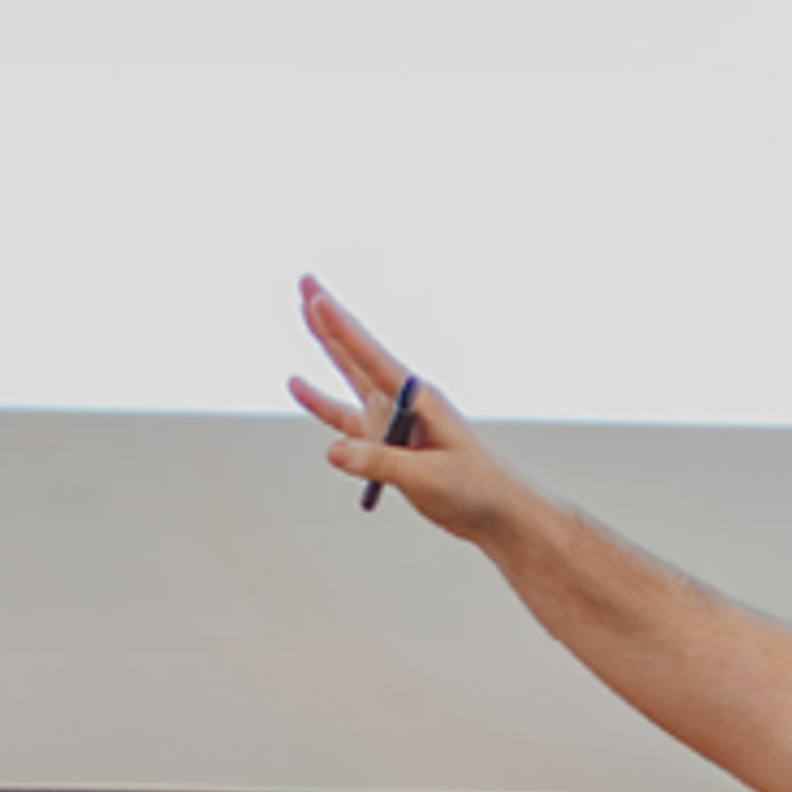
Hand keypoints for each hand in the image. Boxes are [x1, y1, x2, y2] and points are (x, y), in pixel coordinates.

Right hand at [287, 277, 518, 541]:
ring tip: (304, 311)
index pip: (373, 358)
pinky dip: (321, 403)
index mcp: (419, 399)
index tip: (318, 299)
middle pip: (359, 353)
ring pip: (351, 374)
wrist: (494, 510)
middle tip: (306, 282)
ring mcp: (392, 418)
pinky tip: (298, 385)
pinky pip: (346, 418)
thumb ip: (380, 462)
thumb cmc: (474, 488)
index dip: (342, 330)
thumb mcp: (428, 477)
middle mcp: (403, 400)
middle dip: (330, 318)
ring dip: (327, 345)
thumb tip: (334, 451)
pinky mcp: (386, 440)